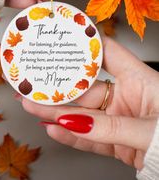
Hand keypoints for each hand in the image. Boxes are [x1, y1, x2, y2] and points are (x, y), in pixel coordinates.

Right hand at [21, 37, 158, 169]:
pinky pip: (89, 137)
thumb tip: (78, 124)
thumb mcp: (152, 130)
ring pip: (83, 114)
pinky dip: (71, 135)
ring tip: (34, 107)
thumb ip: (114, 128)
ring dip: (56, 113)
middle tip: (36, 85)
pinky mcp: (115, 141)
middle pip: (86, 89)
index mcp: (141, 81)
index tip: (64, 39)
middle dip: (59, 88)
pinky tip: (53, 129)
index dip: (87, 44)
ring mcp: (118, 120)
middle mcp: (127, 97)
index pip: (109, 54)